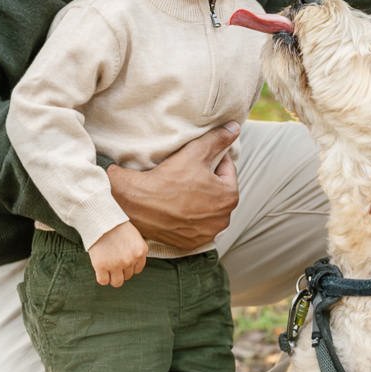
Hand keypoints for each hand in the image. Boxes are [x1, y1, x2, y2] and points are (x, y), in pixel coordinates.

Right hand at [87, 221, 147, 286]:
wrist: (100, 219)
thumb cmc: (116, 226)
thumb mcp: (134, 237)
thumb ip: (136, 251)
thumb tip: (133, 266)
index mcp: (141, 252)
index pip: (137, 270)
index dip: (129, 267)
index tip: (122, 261)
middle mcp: (130, 260)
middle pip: (127, 276)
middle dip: (120, 271)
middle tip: (113, 261)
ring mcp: (116, 264)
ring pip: (117, 282)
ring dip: (112, 277)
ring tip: (107, 268)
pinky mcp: (101, 266)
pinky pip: (103, 281)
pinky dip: (102, 278)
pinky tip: (100, 270)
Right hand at [107, 122, 240, 251]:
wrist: (136, 204)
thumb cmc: (167, 178)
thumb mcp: (195, 152)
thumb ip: (218, 139)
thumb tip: (234, 128)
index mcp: (229, 197)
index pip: (227, 170)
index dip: (212, 160)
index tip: (197, 158)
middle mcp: (222, 220)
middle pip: (218, 191)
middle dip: (208, 181)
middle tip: (188, 173)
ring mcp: (206, 234)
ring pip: (208, 209)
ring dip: (200, 199)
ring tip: (182, 189)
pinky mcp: (191, 244)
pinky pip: (195, 226)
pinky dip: (189, 217)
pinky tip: (177, 207)